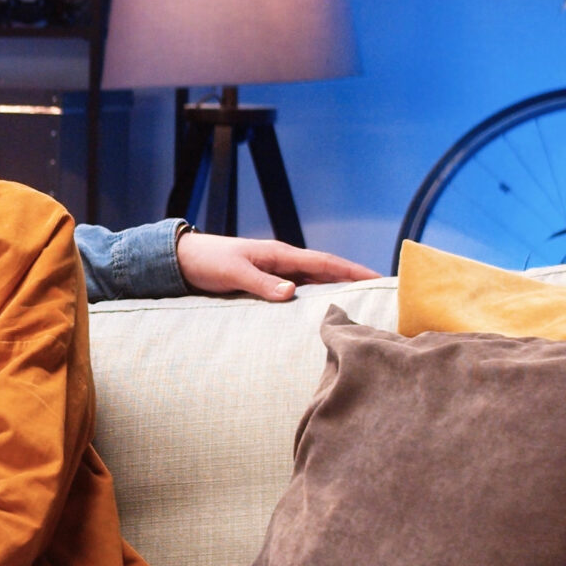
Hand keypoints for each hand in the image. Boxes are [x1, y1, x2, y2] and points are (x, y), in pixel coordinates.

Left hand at [176, 232, 378, 301]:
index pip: (326, 262)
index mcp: (280, 255)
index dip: (353, 271)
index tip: (379, 278)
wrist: (182, 259)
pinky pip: (299, 290)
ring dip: (336, 290)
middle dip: (354, 280)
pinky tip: (322, 310)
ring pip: (314, 282)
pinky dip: (315, 297)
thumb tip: (293, 293)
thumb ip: (261, 282)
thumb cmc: (207, 262)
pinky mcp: (266, 283)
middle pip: (327, 271)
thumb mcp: (233, 272)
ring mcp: (276, 272)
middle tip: (382, 294)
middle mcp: (282, 262)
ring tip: (361, 304)